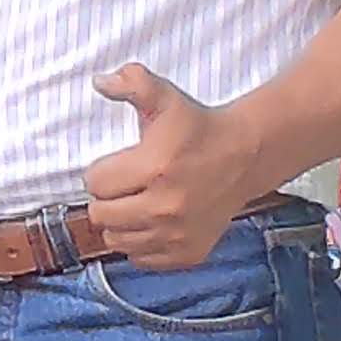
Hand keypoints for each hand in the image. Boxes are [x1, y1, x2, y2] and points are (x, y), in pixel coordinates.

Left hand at [83, 64, 264, 267]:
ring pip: (117, 241)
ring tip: (137, 203)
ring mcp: (177, 235)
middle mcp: (165, 207)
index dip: (101, 172)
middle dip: (107, 199)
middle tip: (126, 186)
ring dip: (121, 223)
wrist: (245, 156)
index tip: (119, 165)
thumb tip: (99, 81)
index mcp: (155, 168)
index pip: (95, 184)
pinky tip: (153, 222)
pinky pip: (141, 259)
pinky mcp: (188, 253)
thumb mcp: (165, 99)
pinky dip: (141, 244)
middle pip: (101, 216)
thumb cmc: (199, 128)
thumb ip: (132, 84)